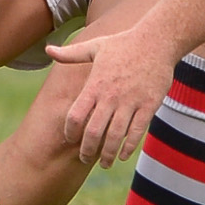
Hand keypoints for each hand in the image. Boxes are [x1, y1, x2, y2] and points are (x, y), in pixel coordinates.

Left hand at [48, 30, 179, 166]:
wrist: (157, 40)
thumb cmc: (124, 44)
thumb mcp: (95, 46)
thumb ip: (70, 54)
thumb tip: (48, 50)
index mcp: (95, 85)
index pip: (75, 115)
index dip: (70, 132)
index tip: (70, 139)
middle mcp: (110, 96)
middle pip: (94, 131)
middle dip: (87, 150)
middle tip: (84, 159)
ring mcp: (130, 102)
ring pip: (115, 136)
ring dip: (108, 154)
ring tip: (104, 163)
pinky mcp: (148, 105)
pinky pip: (137, 132)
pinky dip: (129, 147)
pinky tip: (123, 155)